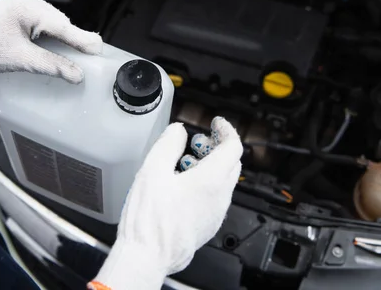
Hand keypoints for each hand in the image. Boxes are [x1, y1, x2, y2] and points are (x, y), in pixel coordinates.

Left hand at [0, 0, 101, 82]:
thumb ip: (52, 65)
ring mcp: (24, 2)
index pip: (62, 26)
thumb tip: (76, 74)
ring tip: (75, 54)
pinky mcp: (20, 9)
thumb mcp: (21, 60)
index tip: (98, 49)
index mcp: (28, 6)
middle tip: (90, 55)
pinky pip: (44, 22)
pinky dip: (51, 36)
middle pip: (60, 24)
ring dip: (62, 38)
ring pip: (53, 23)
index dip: (82, 40)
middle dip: (73, 40)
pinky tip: (56, 47)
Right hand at [90, 117, 242, 289]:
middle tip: (197, 141)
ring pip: (223, 181)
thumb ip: (168, 145)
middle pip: (231, 163)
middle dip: (216, 147)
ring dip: (209, 165)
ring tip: (183, 163)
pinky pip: (215, 197)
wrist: (147, 256)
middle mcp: (219, 198)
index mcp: (210, 181)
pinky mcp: (208, 225)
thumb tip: (178, 131)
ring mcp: (215, 213)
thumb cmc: (149, 220)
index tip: (216, 123)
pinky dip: (205, 183)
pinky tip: (181, 185)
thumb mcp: (152, 171)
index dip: (226, 130)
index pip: (233, 147)